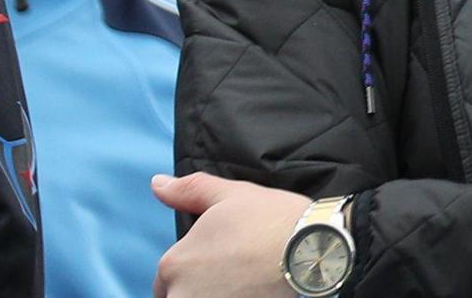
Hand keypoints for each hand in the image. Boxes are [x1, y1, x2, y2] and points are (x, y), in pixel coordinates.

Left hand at [151, 173, 310, 297]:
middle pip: (178, 296)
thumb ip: (189, 191)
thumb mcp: (230, 195)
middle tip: (233, 275)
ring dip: (214, 293)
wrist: (313, 247)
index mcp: (175, 264)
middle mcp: (182, 294)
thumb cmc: (271, 220)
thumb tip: (158, 184)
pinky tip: (252, 291)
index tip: (219, 263)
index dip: (193, 269)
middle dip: (199, 287)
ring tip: (243, 285)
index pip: (166, 278)